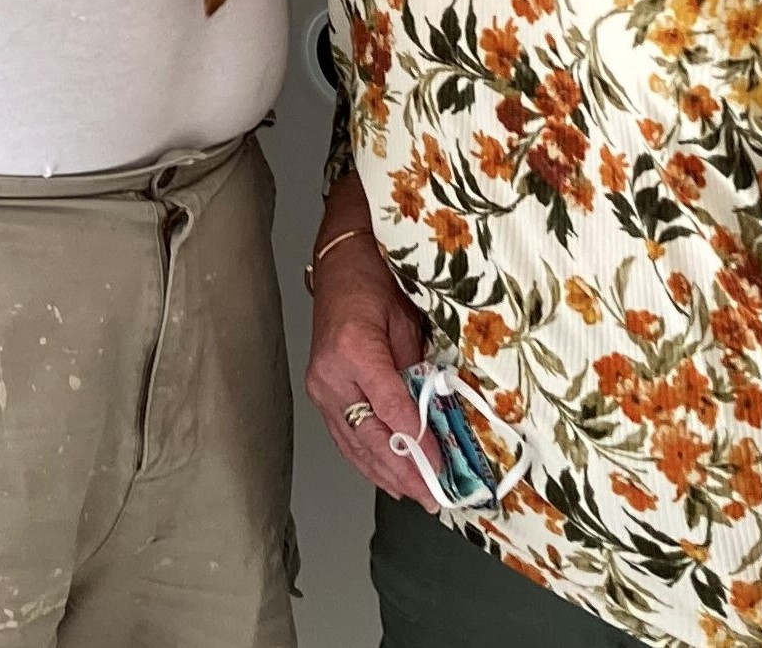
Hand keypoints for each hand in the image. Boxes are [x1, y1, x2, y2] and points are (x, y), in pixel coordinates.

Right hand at [303, 226, 435, 507]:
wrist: (342, 264)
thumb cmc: (376, 282)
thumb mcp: (407, 321)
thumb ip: (418, 369)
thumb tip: (439, 414)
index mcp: (354, 350)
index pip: (390, 409)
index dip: (417, 443)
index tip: (441, 466)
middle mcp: (331, 375)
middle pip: (370, 436)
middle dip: (405, 472)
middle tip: (433, 496)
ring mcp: (321, 388)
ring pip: (355, 445)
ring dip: (387, 475)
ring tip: (416, 497)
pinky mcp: (320, 395)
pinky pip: (344, 438)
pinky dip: (367, 462)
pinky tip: (387, 479)